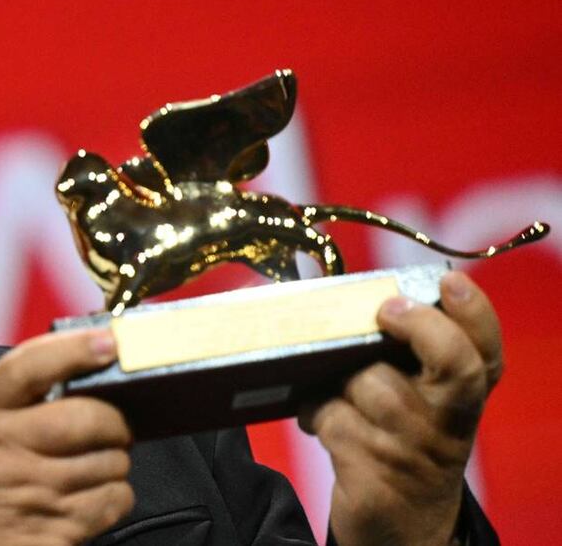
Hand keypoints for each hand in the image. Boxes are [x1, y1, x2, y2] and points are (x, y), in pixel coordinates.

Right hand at [0, 329, 134, 545]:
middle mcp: (7, 451)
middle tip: (114, 428)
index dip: (72, 350)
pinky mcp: (51, 532)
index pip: (28, 369)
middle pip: (87, 420)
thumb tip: (97, 367)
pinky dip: (114, 498)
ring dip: (115, 465)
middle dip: (116, 423)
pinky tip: (90, 497)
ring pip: (111, 464)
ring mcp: (31, 495)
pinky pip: (112, 502)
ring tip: (94, 466)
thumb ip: (29, 399)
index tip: (108, 342)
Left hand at [300, 271, 502, 544]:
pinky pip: (333, 421)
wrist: (402, 520)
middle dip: (421, 326)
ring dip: (337, 380)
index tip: (447, 282)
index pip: (487, 347)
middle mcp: (451, 420)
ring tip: (327, 387)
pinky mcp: (378, 477)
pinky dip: (315, 412)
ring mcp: (417, 451)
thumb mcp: (414, 395)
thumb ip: (392, 347)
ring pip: (371, 386)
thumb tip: (322, 284)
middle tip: (386, 309)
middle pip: (455, 362)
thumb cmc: (400, 436)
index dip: (474, 311)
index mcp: (466, 393)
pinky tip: (317, 418)